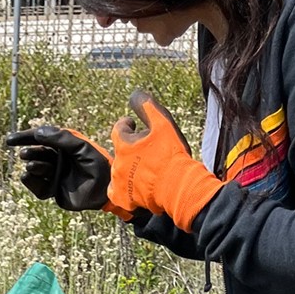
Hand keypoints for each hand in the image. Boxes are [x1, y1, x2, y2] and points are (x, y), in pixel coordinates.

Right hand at [5, 125, 132, 218]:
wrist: (105, 191)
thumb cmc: (97, 165)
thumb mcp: (80, 147)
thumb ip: (61, 139)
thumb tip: (39, 132)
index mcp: (64, 145)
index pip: (41, 138)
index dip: (25, 138)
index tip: (10, 140)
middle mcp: (58, 159)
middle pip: (37, 153)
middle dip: (30, 153)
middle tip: (24, 154)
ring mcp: (55, 175)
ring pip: (37, 170)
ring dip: (33, 167)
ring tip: (31, 166)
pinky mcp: (54, 191)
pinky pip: (38, 188)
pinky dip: (32, 183)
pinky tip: (27, 177)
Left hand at [109, 90, 221, 231]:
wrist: (177, 185)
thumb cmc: (171, 154)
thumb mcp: (162, 123)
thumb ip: (146, 106)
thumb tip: (134, 94)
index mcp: (123, 144)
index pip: (118, 129)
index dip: (127, 125)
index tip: (133, 125)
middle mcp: (117, 164)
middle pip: (120, 152)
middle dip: (131, 150)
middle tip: (148, 152)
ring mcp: (119, 183)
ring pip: (119, 172)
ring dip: (129, 169)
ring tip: (145, 170)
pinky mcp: (123, 199)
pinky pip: (117, 194)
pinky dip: (125, 189)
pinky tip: (135, 187)